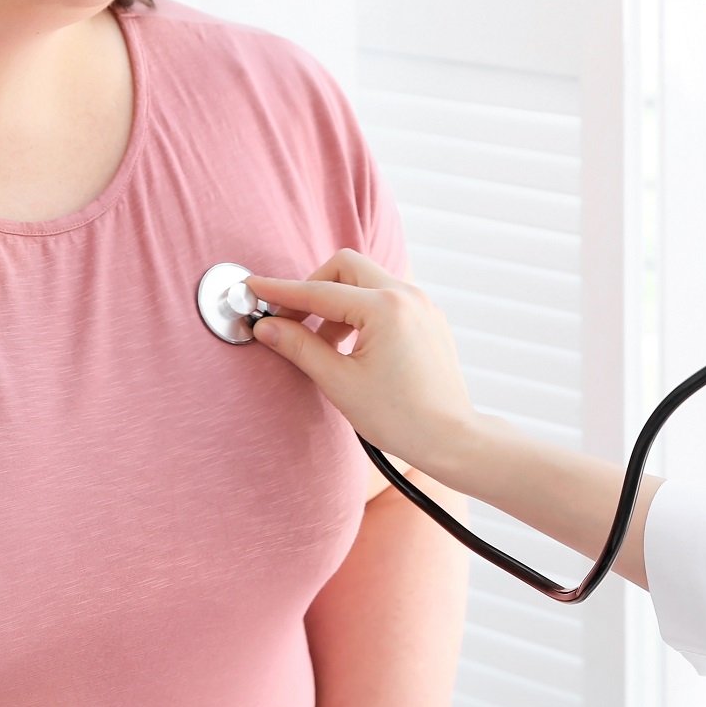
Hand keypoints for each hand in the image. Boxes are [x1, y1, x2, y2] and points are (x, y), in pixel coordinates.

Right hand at [248, 252, 479, 480]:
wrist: (451, 439)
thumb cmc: (400, 417)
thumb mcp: (340, 383)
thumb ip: (300, 347)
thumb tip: (267, 327)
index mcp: (385, 308)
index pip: (319, 292)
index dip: (281, 292)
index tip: (254, 288)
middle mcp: (407, 296)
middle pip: (346, 267)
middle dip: (314, 288)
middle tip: (291, 320)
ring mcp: (422, 305)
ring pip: (367, 282)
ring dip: (338, 304)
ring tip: (323, 346)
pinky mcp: (428, 318)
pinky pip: (386, 298)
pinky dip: (362, 313)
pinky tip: (351, 348)